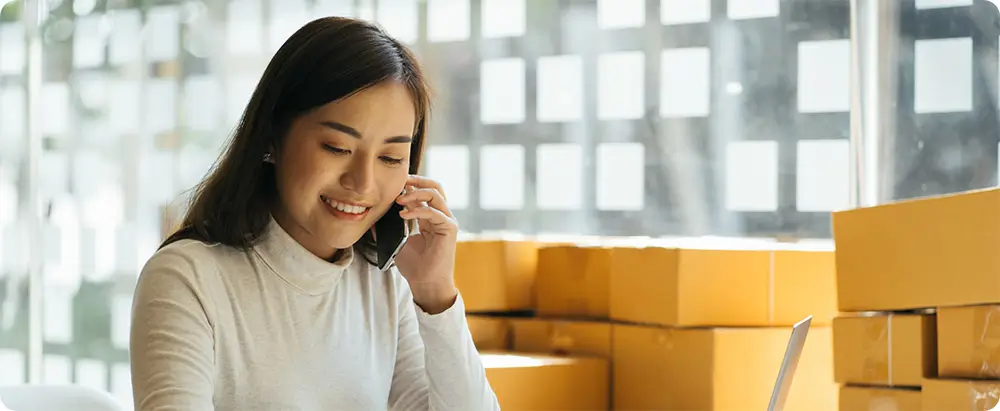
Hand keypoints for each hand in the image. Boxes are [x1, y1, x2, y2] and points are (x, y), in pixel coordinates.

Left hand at [393, 175, 458, 313]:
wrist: (425, 283)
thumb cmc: (414, 265)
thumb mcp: (397, 242)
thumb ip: (388, 228)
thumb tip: (372, 217)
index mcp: (430, 217)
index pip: (424, 192)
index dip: (410, 185)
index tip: (392, 184)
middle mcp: (441, 216)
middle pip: (435, 186)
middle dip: (417, 180)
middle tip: (400, 181)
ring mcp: (446, 221)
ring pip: (435, 194)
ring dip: (415, 193)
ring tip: (398, 200)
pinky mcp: (449, 228)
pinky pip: (434, 212)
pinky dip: (418, 210)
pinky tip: (403, 215)